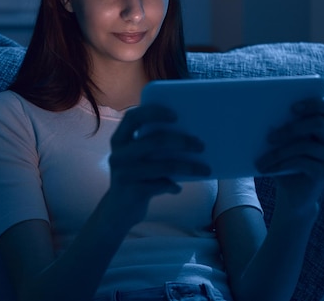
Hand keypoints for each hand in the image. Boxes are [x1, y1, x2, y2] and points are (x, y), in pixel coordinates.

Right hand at [108, 104, 209, 222]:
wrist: (118, 210)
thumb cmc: (136, 176)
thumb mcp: (138, 157)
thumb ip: (152, 143)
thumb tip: (190, 133)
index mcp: (120, 139)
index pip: (133, 117)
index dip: (153, 113)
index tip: (176, 115)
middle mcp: (119, 154)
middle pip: (154, 141)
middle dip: (181, 142)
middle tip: (201, 145)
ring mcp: (124, 173)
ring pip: (162, 166)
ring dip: (188, 167)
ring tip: (205, 170)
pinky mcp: (131, 192)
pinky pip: (160, 185)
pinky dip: (172, 186)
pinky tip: (177, 188)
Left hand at [255, 97, 323, 213]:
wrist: (291, 194)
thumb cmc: (283, 163)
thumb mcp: (279, 145)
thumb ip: (277, 129)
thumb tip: (259, 119)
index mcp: (322, 125)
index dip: (315, 103)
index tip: (292, 107)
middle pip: (319, 123)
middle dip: (292, 127)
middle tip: (269, 137)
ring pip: (305, 146)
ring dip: (278, 153)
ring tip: (261, 161)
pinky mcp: (323, 172)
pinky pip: (302, 163)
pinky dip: (281, 165)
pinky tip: (266, 169)